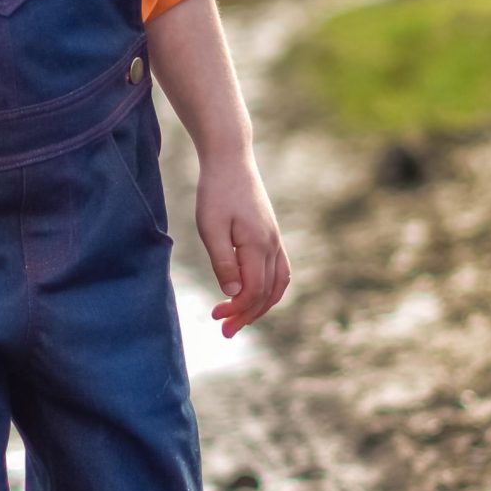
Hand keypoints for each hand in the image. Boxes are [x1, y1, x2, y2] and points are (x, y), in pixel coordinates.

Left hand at [196, 150, 290, 338]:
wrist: (231, 159)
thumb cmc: (216, 191)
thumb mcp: (211, 227)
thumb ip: (223, 261)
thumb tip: (234, 293)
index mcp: (258, 244)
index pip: (254, 290)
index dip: (237, 309)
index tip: (216, 317)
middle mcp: (272, 244)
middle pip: (267, 293)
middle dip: (246, 315)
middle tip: (224, 331)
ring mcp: (275, 240)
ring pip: (278, 285)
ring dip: (260, 306)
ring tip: (240, 320)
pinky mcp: (271, 235)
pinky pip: (279, 271)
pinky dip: (269, 290)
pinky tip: (253, 297)